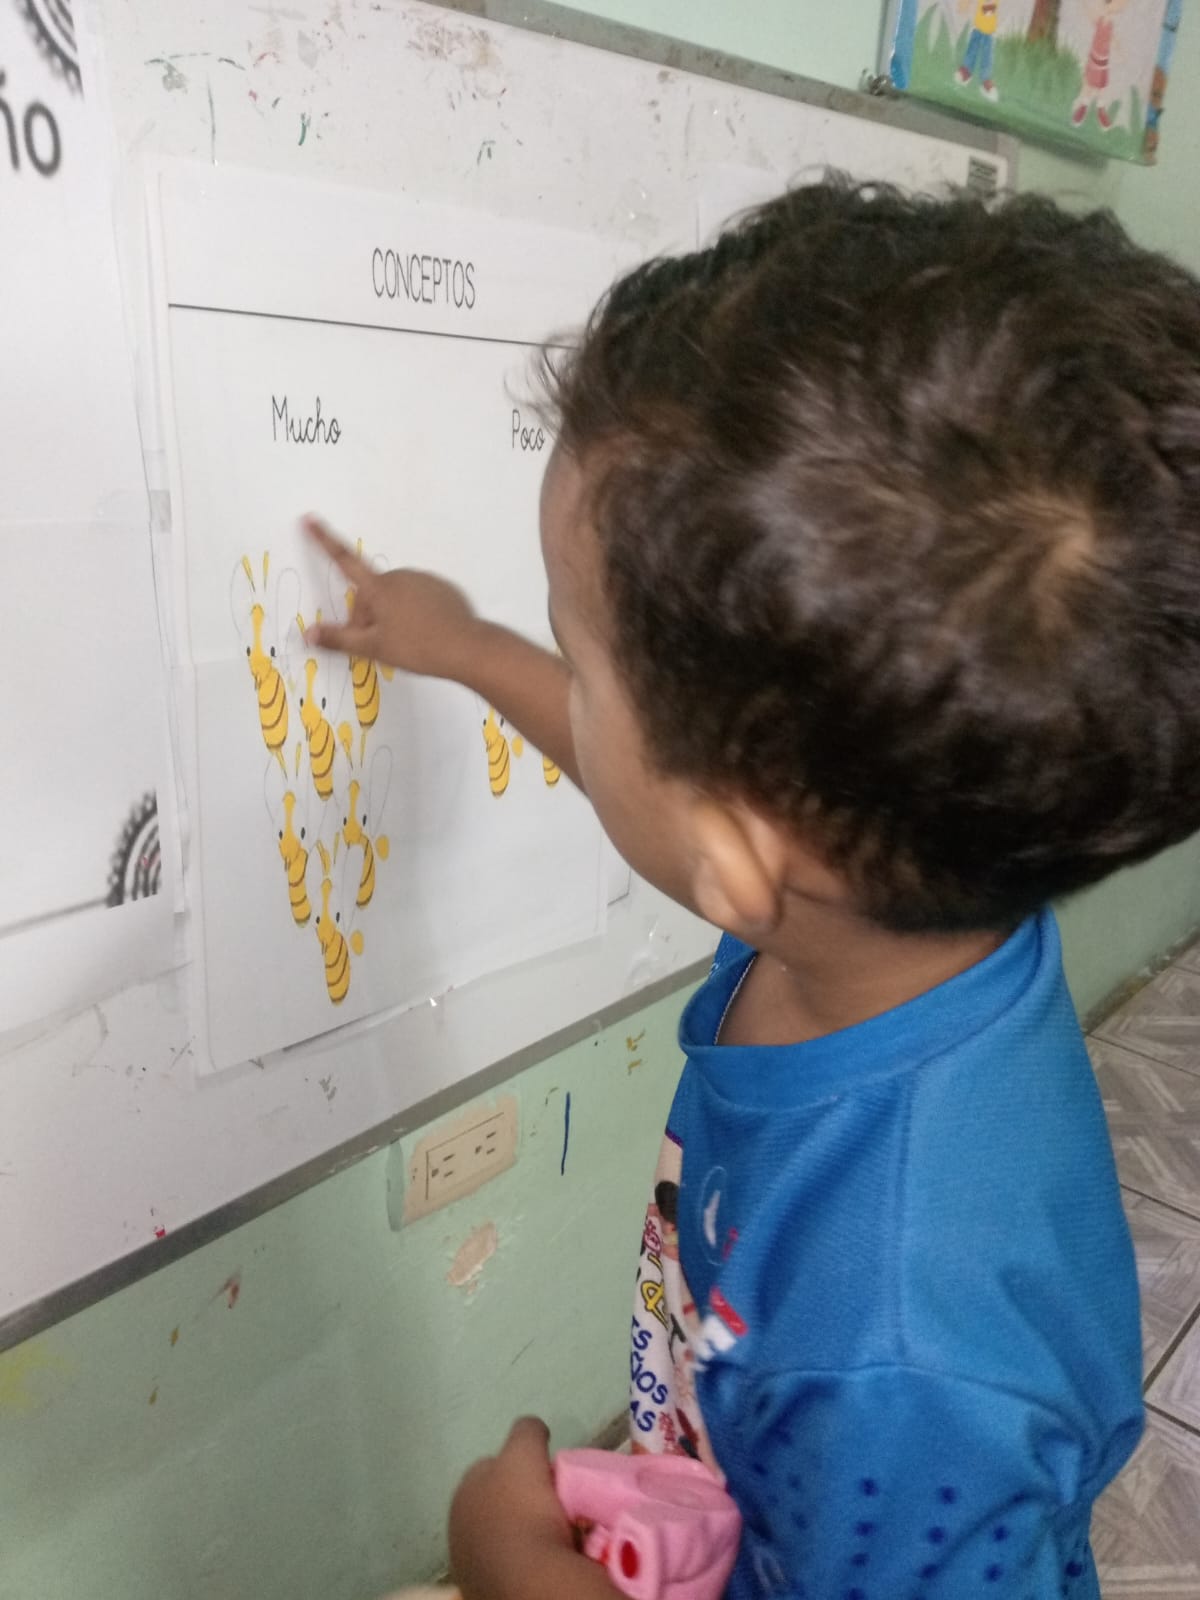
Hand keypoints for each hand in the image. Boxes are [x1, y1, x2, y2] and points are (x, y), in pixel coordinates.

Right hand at [302, 515, 480, 679]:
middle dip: (368, 616)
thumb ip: (339, 639)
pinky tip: (424, 635)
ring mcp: (423, 580)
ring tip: (405, 642)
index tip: (310, 519)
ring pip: (394, 598)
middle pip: (371, 594)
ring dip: (390, 616)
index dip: (324, 540)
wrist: (468, 647)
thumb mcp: (374, 648)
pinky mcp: (442, 589)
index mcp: (379, 587)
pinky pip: (417, 599)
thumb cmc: (417, 647)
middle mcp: (400, 576)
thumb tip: (308, 633)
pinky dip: (413, 614)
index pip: (344, 561)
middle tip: (378, 644)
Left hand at [449, 1418, 579, 1599]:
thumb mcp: (524, 1454)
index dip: (518, 1466)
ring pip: (502, 1532)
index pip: (491, 1465)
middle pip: (496, 1500)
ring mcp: (470, 1559)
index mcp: (464, 1488)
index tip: (543, 1474)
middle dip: (517, 1498)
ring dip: (520, 1529)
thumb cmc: (523, 1510)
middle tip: (550, 1503)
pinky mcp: (485, 1586)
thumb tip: (534, 1429)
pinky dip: (523, 1557)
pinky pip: (509, 1561)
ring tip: (549, 1533)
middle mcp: (458, 1523)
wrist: (530, 1579)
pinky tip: (539, 1558)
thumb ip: (526, 1432)